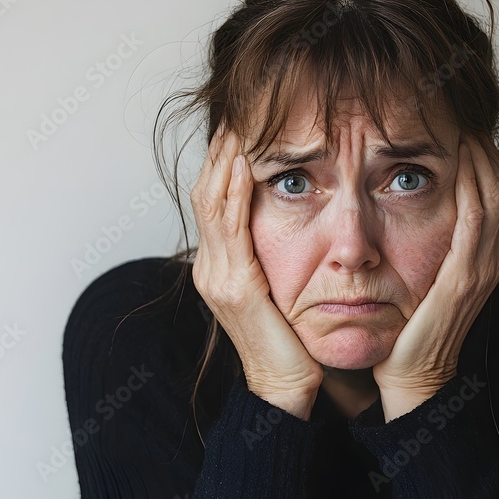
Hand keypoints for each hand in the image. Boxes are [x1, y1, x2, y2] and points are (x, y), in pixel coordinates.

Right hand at [190, 124, 323, 418]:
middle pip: (207, 192)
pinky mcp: (235, 288)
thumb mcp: (279, 288)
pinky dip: (236, 194)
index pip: (214, 199)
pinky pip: (231, 229)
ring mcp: (217, 277)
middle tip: (236, 111)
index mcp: (220, 265)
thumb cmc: (291, 340)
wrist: (287, 387)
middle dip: (221, 150)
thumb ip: (274, 255)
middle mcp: (211, 267)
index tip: (240, 125)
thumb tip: (291, 218)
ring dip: (225, 161)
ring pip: (213, 203)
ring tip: (239, 126)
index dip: (223, 160)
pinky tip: (245, 166)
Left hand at [372, 132, 498, 419]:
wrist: (410, 374)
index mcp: (478, 251)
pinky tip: (454, 162)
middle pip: (496, 179)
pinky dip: (468, 187)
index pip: (488, 183)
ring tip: (457, 120)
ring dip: (475, 154)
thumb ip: (418, 239)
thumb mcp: (416, 272)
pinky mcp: (464, 278)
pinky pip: (474, 220)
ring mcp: (481, 266)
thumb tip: (395, 198)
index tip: (450, 116)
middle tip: (457, 108)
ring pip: (490, 192)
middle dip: (478, 141)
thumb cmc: (406, 327)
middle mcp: (488, 254)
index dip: (474, 147)